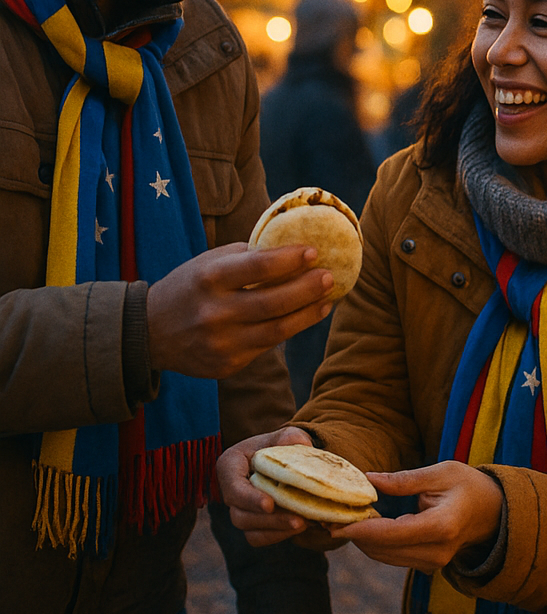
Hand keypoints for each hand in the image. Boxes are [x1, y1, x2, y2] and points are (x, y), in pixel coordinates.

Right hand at [147, 242, 333, 378]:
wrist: (149, 332)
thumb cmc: (190, 287)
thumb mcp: (209, 263)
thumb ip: (248, 257)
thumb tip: (295, 249)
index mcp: (209, 278)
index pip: (258, 267)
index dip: (290, 260)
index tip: (314, 252)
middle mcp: (214, 312)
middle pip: (273, 303)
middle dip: (307, 289)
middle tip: (330, 277)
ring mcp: (220, 342)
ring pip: (277, 331)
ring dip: (308, 314)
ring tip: (327, 300)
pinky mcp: (226, 364)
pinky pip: (267, 346)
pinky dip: (290, 330)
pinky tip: (306, 317)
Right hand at [219, 427, 337, 548]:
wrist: (284, 460)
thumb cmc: (281, 445)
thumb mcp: (287, 435)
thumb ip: (291, 437)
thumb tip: (302, 445)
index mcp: (231, 465)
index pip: (233, 486)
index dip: (249, 498)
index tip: (270, 505)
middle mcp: (230, 490)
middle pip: (240, 514)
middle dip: (269, 520)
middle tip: (297, 520)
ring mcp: (239, 509)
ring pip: (248, 529)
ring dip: (276, 529)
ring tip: (303, 524)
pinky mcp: (251, 523)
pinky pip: (258, 537)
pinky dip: (278, 535)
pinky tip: (299, 527)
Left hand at [330, 462, 503, 571]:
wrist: (493, 512)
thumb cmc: (468, 486)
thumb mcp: (441, 472)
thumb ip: (405, 479)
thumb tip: (368, 479)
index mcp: (442, 526)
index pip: (392, 533)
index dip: (361, 529)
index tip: (335, 521)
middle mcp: (436, 552)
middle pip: (383, 549)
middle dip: (355, 534)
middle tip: (330, 516)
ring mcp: (432, 563)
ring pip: (383, 556)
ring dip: (362, 539)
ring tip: (343, 518)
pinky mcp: (426, 566)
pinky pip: (392, 557)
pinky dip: (375, 543)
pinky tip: (364, 526)